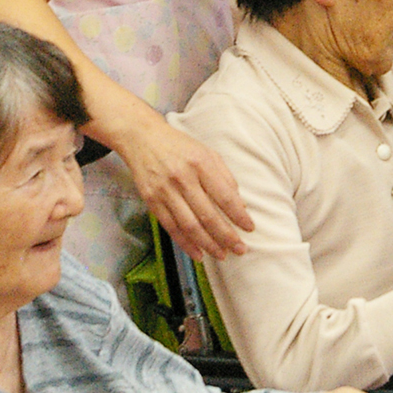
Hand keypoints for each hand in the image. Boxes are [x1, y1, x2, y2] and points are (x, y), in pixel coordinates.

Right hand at [114, 116, 253, 259]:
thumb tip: (240, 206)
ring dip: (208, 244)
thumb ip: (225, 177)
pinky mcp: (151, 201)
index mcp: (200, 163)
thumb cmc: (180, 146)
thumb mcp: (207, 153)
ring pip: (189, 225)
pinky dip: (186, 243)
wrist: (142, 138)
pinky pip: (171, 228)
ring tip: (222, 255)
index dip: (238, 215)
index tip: (249, 229)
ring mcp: (165, 191)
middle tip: (240, 249)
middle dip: (226, 236)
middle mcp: (182, 178)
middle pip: (208, 215)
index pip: (224, 196)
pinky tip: (198, 253)